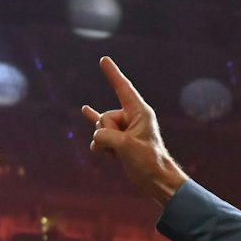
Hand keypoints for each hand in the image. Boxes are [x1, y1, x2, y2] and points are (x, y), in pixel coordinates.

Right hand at [83, 57, 183, 205]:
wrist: (156, 181)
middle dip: (107, 133)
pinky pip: (100, 131)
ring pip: (100, 130)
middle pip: (105, 117)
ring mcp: (125, 128)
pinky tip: (84, 109)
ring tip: (121, 154)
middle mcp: (132, 117)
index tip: (103, 59)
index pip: (123, 88)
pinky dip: (93, 126)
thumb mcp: (125, 146)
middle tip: (125, 146)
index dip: (113, 73)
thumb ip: (105, 136)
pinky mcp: (119, 139)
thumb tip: (96, 140)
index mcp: (140, 112)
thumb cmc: (148, 162)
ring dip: (104, 144)